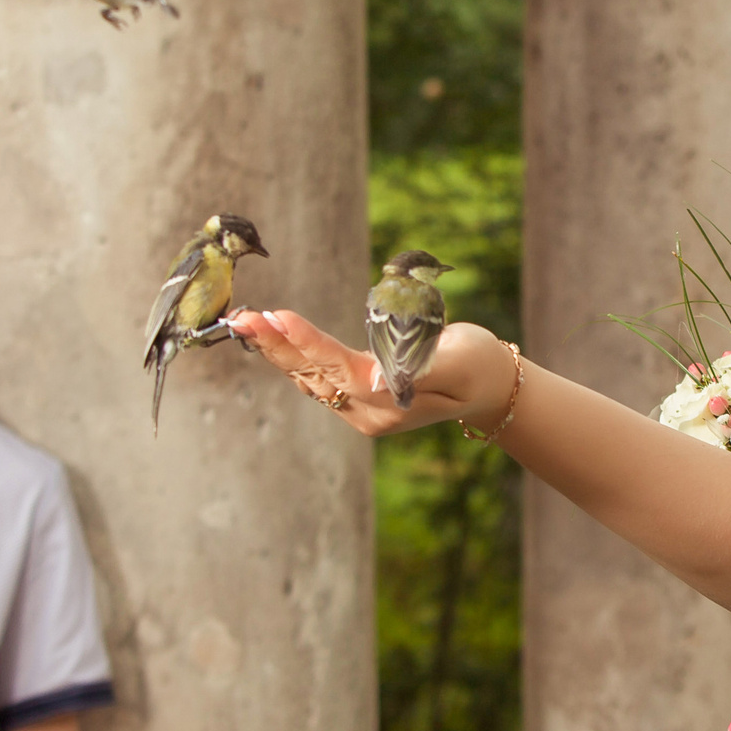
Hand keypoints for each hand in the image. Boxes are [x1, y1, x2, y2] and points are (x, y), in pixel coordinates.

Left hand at [227, 310, 512, 436]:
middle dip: (276, 344)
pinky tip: (269, 338)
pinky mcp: (357, 404)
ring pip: (308, 379)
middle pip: (314, 376)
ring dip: (275, 351)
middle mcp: (370, 413)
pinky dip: (291, 357)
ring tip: (245, 323)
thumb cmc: (479, 364)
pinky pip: (316, 380)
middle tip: (241, 317)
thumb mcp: (460, 360)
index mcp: (393, 400)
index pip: (340, 369)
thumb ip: (419, 367)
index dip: (307, 342)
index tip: (278, 317)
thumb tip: (376, 377)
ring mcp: (361, 413)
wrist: (489, 388)